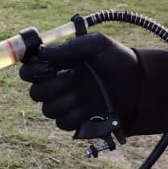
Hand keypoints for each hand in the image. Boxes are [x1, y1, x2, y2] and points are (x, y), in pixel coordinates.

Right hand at [18, 32, 140, 131]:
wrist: (139, 82)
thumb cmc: (118, 59)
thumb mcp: (97, 44)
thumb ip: (70, 46)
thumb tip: (42, 51)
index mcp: (56, 66)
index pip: (27, 71)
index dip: (31, 71)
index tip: (46, 67)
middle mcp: (56, 86)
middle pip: (35, 94)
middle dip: (54, 86)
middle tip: (75, 76)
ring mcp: (65, 104)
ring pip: (48, 110)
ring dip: (68, 101)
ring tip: (87, 92)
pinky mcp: (75, 121)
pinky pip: (63, 124)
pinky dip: (77, 115)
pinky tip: (91, 107)